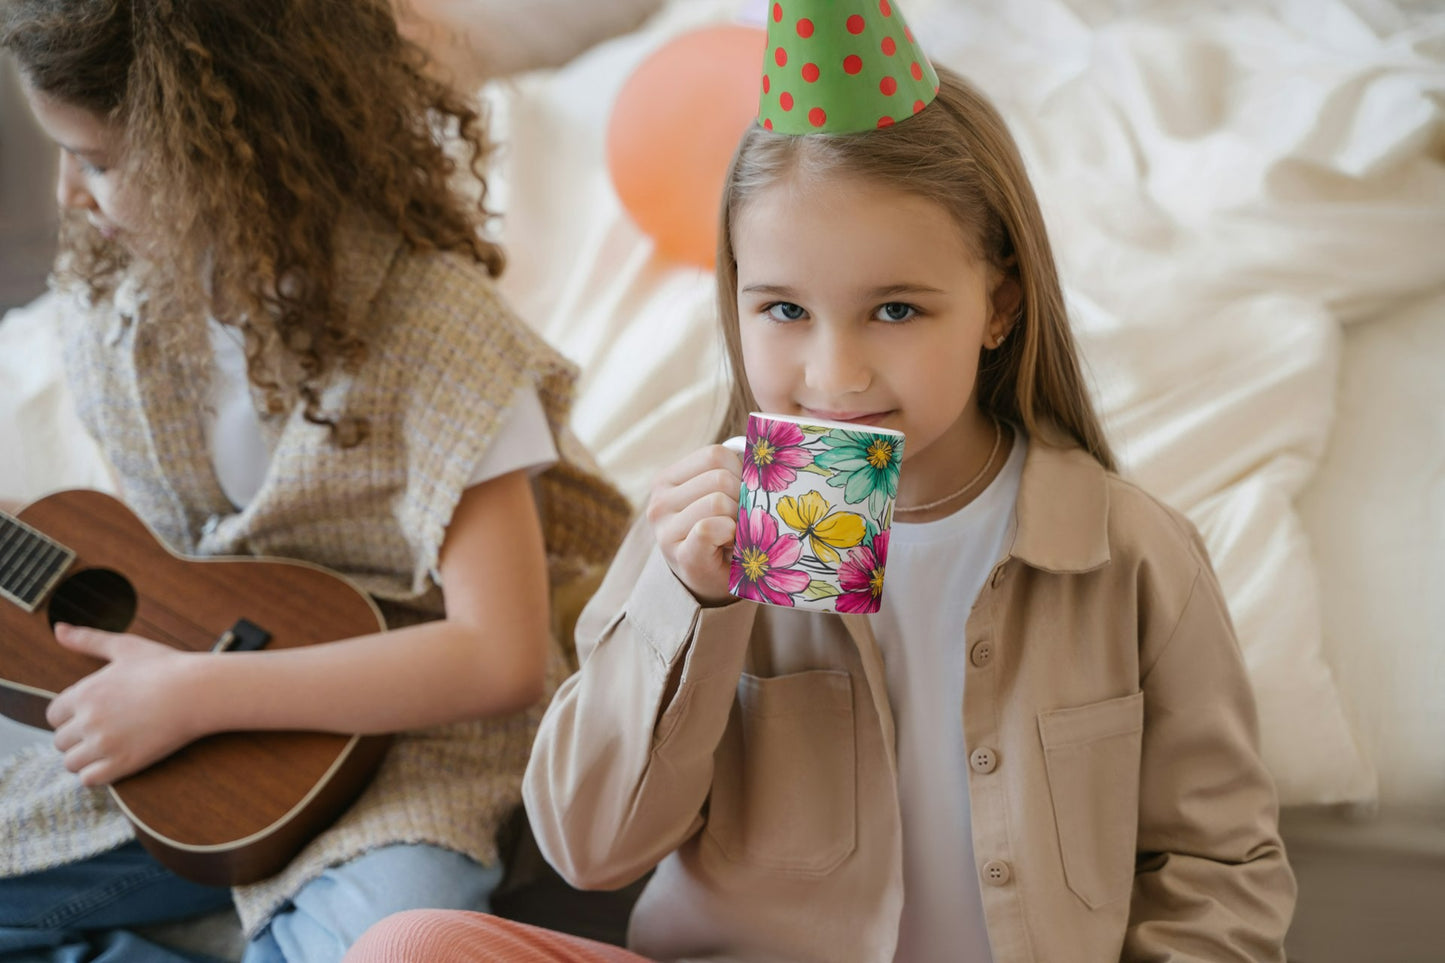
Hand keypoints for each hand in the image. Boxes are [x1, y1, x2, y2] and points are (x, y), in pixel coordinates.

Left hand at [46, 624, 203, 786]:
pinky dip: (96, 774)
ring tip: (107, 748)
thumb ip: (87, 640)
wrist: (198, 691)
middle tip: (104, 731)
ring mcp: (105, 744)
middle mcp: (88, 720)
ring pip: (71, 763)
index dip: (71, 715)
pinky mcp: (123, 763)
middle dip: (78, 737)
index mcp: (85, 693)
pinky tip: (114, 761)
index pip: (53, 715)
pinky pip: (89, 780)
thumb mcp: (124, 647)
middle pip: (60, 741)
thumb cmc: (165, 667)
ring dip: (85, 758)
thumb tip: (59, 628)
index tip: (92, 714)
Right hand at [646, 444, 741, 604]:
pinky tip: (729, 545)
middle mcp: (658, 501)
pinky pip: (710, 528)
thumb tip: (760, 463)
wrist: (710, 583)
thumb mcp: (717, 495)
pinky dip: (730, 534)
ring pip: (718, 501)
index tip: (741, 495)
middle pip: (720, 478)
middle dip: (742, 498)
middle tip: (741, 520)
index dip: (741, 472)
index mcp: (667, 480)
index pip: (715, 454)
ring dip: (739, 519)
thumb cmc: (720, 534)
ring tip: (734, 534)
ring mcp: (665, 530)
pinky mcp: (681, 554)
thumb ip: (731, 474)